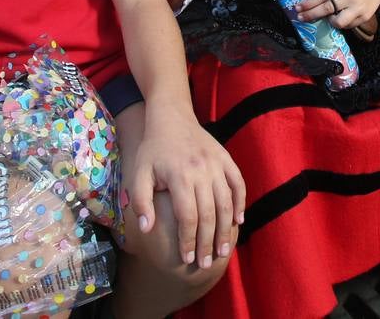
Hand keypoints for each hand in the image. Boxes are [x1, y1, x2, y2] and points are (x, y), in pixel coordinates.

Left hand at [127, 108, 245, 268]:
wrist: (171, 117)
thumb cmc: (153, 149)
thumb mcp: (139, 172)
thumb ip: (142, 200)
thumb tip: (146, 228)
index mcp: (180, 176)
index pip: (188, 217)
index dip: (188, 241)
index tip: (187, 259)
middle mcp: (202, 171)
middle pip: (209, 214)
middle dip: (208, 242)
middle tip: (207, 263)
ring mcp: (217, 164)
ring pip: (226, 202)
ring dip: (226, 229)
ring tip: (224, 251)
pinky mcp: (226, 159)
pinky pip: (238, 184)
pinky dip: (240, 203)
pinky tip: (238, 221)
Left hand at [297, 0, 379, 29]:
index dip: (308, 3)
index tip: (297, 8)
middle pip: (327, 10)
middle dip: (312, 15)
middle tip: (301, 18)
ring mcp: (358, 9)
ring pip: (339, 22)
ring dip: (330, 21)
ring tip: (326, 18)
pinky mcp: (364, 17)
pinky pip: (349, 25)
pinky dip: (341, 23)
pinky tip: (337, 19)